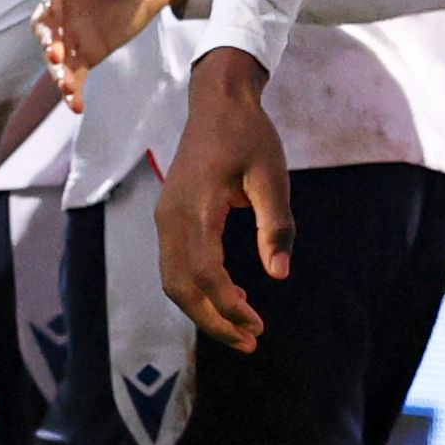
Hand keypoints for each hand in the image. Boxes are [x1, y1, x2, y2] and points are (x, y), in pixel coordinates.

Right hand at [39, 0, 185, 99]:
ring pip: (57, 55)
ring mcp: (70, 30)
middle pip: (45, 25)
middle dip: (47, 41)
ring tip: (66, 89)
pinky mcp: (86, 51)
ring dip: (58, 72)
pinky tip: (76, 107)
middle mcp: (59, 4)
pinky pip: (75, 74)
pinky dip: (74, 90)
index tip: (51, 9)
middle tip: (55, 55)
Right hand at [153, 48, 292, 351]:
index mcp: (196, 207)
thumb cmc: (249, 135)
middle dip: (213, 321)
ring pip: (173, 281)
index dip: (228, 305)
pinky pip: (174, 266)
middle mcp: (171, 217)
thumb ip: (275, 226)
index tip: (257, 323)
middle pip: (181, 287)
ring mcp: (165, 218)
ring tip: (241, 330)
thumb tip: (280, 274)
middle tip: (250, 342)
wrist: (218, 102)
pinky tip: (229, 298)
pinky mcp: (169, 218)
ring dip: (203, 311)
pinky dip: (196, 291)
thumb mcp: (272, 177)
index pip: (204, 272)